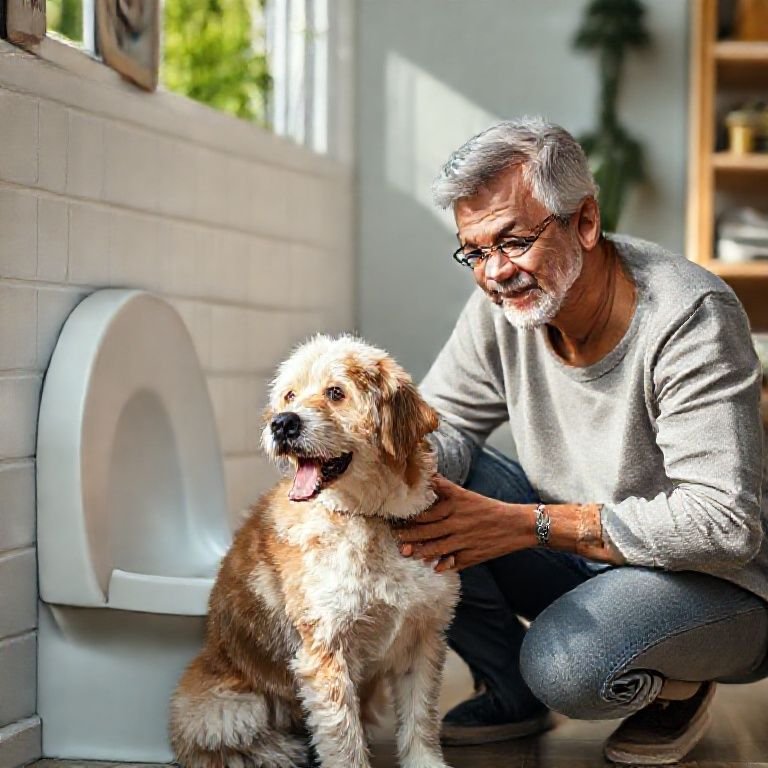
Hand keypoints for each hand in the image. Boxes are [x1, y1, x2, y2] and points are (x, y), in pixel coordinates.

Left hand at [396, 474, 527, 571]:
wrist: (516, 525)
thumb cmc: (488, 508)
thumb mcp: (466, 495)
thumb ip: (445, 489)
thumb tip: (428, 477)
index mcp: (457, 505)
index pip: (427, 511)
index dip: (411, 516)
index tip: (397, 517)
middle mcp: (458, 522)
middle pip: (428, 530)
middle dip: (409, 535)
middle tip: (395, 536)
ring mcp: (465, 540)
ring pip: (437, 548)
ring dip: (420, 551)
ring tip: (407, 552)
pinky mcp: (472, 556)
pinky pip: (453, 562)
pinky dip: (442, 565)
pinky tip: (433, 567)